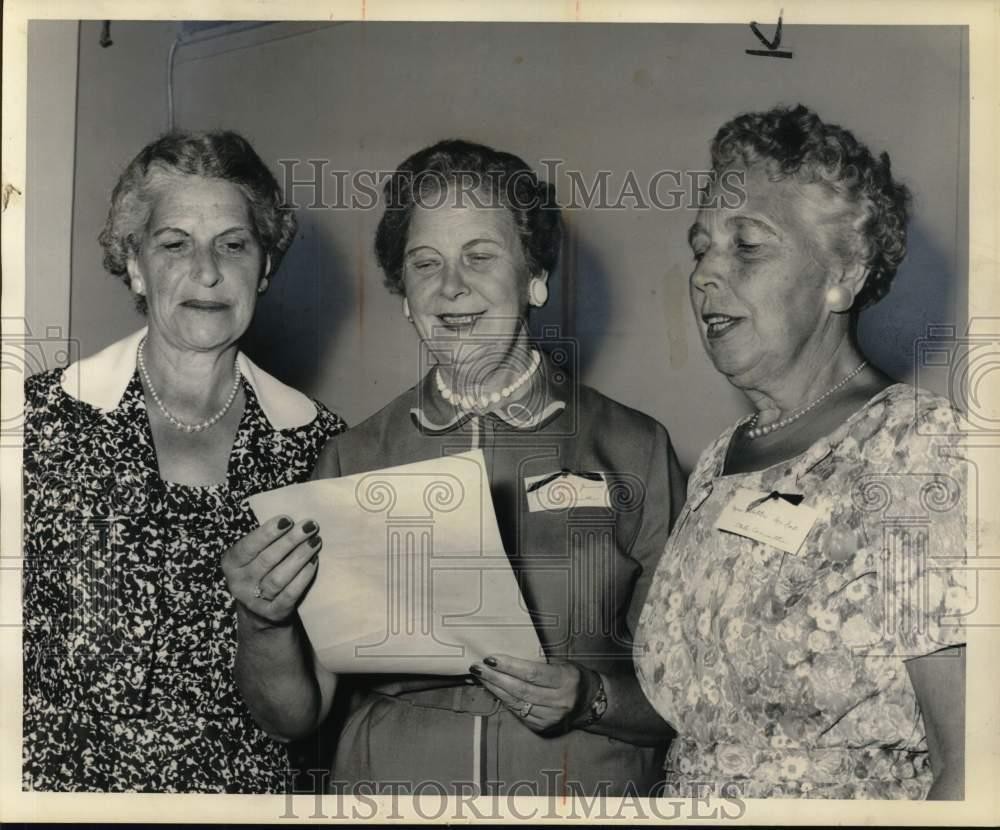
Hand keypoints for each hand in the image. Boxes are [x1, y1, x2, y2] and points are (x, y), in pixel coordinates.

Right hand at [221, 516, 320, 627]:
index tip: (288, 519)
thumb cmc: (262, 570)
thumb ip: (267, 540)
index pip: (248, 546)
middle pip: (267, 560)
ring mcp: (254, 601)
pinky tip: (313, 562)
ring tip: (315, 542)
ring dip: (300, 557)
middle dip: (291, 541)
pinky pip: (289, 594)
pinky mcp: (273, 614)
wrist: (262, 610)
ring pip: (279, 578)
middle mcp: (238, 583)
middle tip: (310, 526)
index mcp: (231, 564)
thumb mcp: (255, 554)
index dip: (268, 532)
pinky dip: (303, 577)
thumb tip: (293, 521)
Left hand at [469, 654, 595, 733]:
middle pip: (520, 690)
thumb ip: (539, 662)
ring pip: (516, 703)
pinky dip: (504, 700)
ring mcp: (551, 717)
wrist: (590, 703)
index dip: (509, 666)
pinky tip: (494, 690)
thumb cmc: (572, 676)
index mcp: (565, 680)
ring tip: (480, 677)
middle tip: (477, 668)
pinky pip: (518, 713)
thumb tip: (507, 656)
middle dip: (495, 678)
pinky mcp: (542, 727)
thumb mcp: (562, 663)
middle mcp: (559, 701)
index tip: (490, 658)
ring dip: (495, 689)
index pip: (532, 674)